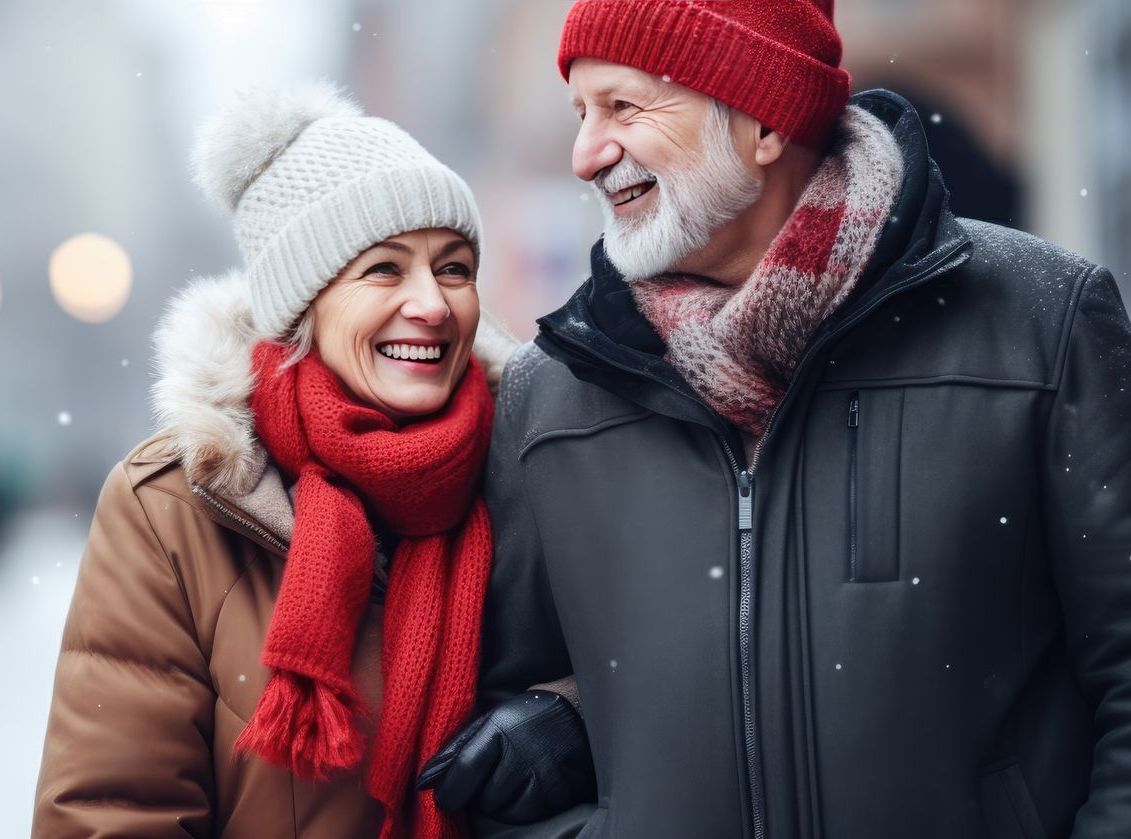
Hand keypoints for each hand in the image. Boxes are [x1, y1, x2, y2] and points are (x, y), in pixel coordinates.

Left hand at [417, 690, 596, 823]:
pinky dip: (522, 807)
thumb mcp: (491, 719)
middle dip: (481, 793)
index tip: (445, 795)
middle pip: (483, 798)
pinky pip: (527, 816)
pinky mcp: (559, 795)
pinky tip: (529, 786)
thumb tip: (424, 781)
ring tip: (514, 778)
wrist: (580, 713)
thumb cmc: (528, 715)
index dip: (448, 790)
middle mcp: (523, 754)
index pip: (464, 771)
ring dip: (502, 802)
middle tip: (494, 773)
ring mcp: (544, 777)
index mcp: (501, 730)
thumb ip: (457, 749)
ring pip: (504, 811)